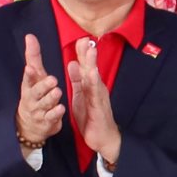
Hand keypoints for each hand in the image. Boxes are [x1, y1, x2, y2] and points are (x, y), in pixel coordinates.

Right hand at [14, 34, 65, 152]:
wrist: (30, 123)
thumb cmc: (34, 94)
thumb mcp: (33, 76)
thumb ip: (33, 57)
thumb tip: (30, 36)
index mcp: (29, 86)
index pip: (28, 79)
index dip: (29, 74)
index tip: (30, 67)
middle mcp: (32, 98)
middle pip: (36, 92)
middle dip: (43, 86)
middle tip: (53, 79)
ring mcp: (39, 110)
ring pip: (45, 104)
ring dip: (51, 98)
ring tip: (58, 91)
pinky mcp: (47, 121)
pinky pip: (51, 117)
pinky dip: (55, 113)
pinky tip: (61, 108)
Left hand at [67, 39, 123, 168]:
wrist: (103, 137)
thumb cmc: (92, 116)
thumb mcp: (80, 96)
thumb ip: (77, 80)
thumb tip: (73, 63)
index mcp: (90, 85)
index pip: (86, 66)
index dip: (83, 53)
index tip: (79, 39)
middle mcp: (96, 88)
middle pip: (91, 68)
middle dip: (88, 53)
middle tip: (85, 39)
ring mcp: (99, 96)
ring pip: (94, 77)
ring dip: (92, 63)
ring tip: (90, 50)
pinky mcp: (98, 106)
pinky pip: (95, 93)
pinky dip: (94, 82)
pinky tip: (92, 73)